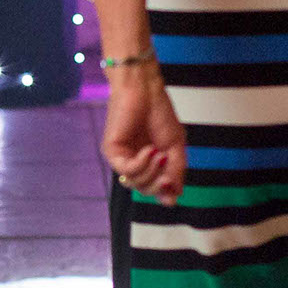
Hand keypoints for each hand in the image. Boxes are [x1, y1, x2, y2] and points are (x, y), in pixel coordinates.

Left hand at [101, 62, 185, 203]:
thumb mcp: (176, 146)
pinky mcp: (111, 152)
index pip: (155, 189)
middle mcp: (134, 163)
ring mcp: (122, 158)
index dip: (165, 193)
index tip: (174, 190)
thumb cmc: (160, 113)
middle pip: (145, 190)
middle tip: (167, 173)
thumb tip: (174, 197)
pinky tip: (149, 151)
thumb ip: (176, 171)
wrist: (146, 90)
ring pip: (135, 183)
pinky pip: (127, 170)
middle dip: (159, 185)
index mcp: (150, 163)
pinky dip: (142, 164)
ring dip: (151, 172)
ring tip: (159, 153)